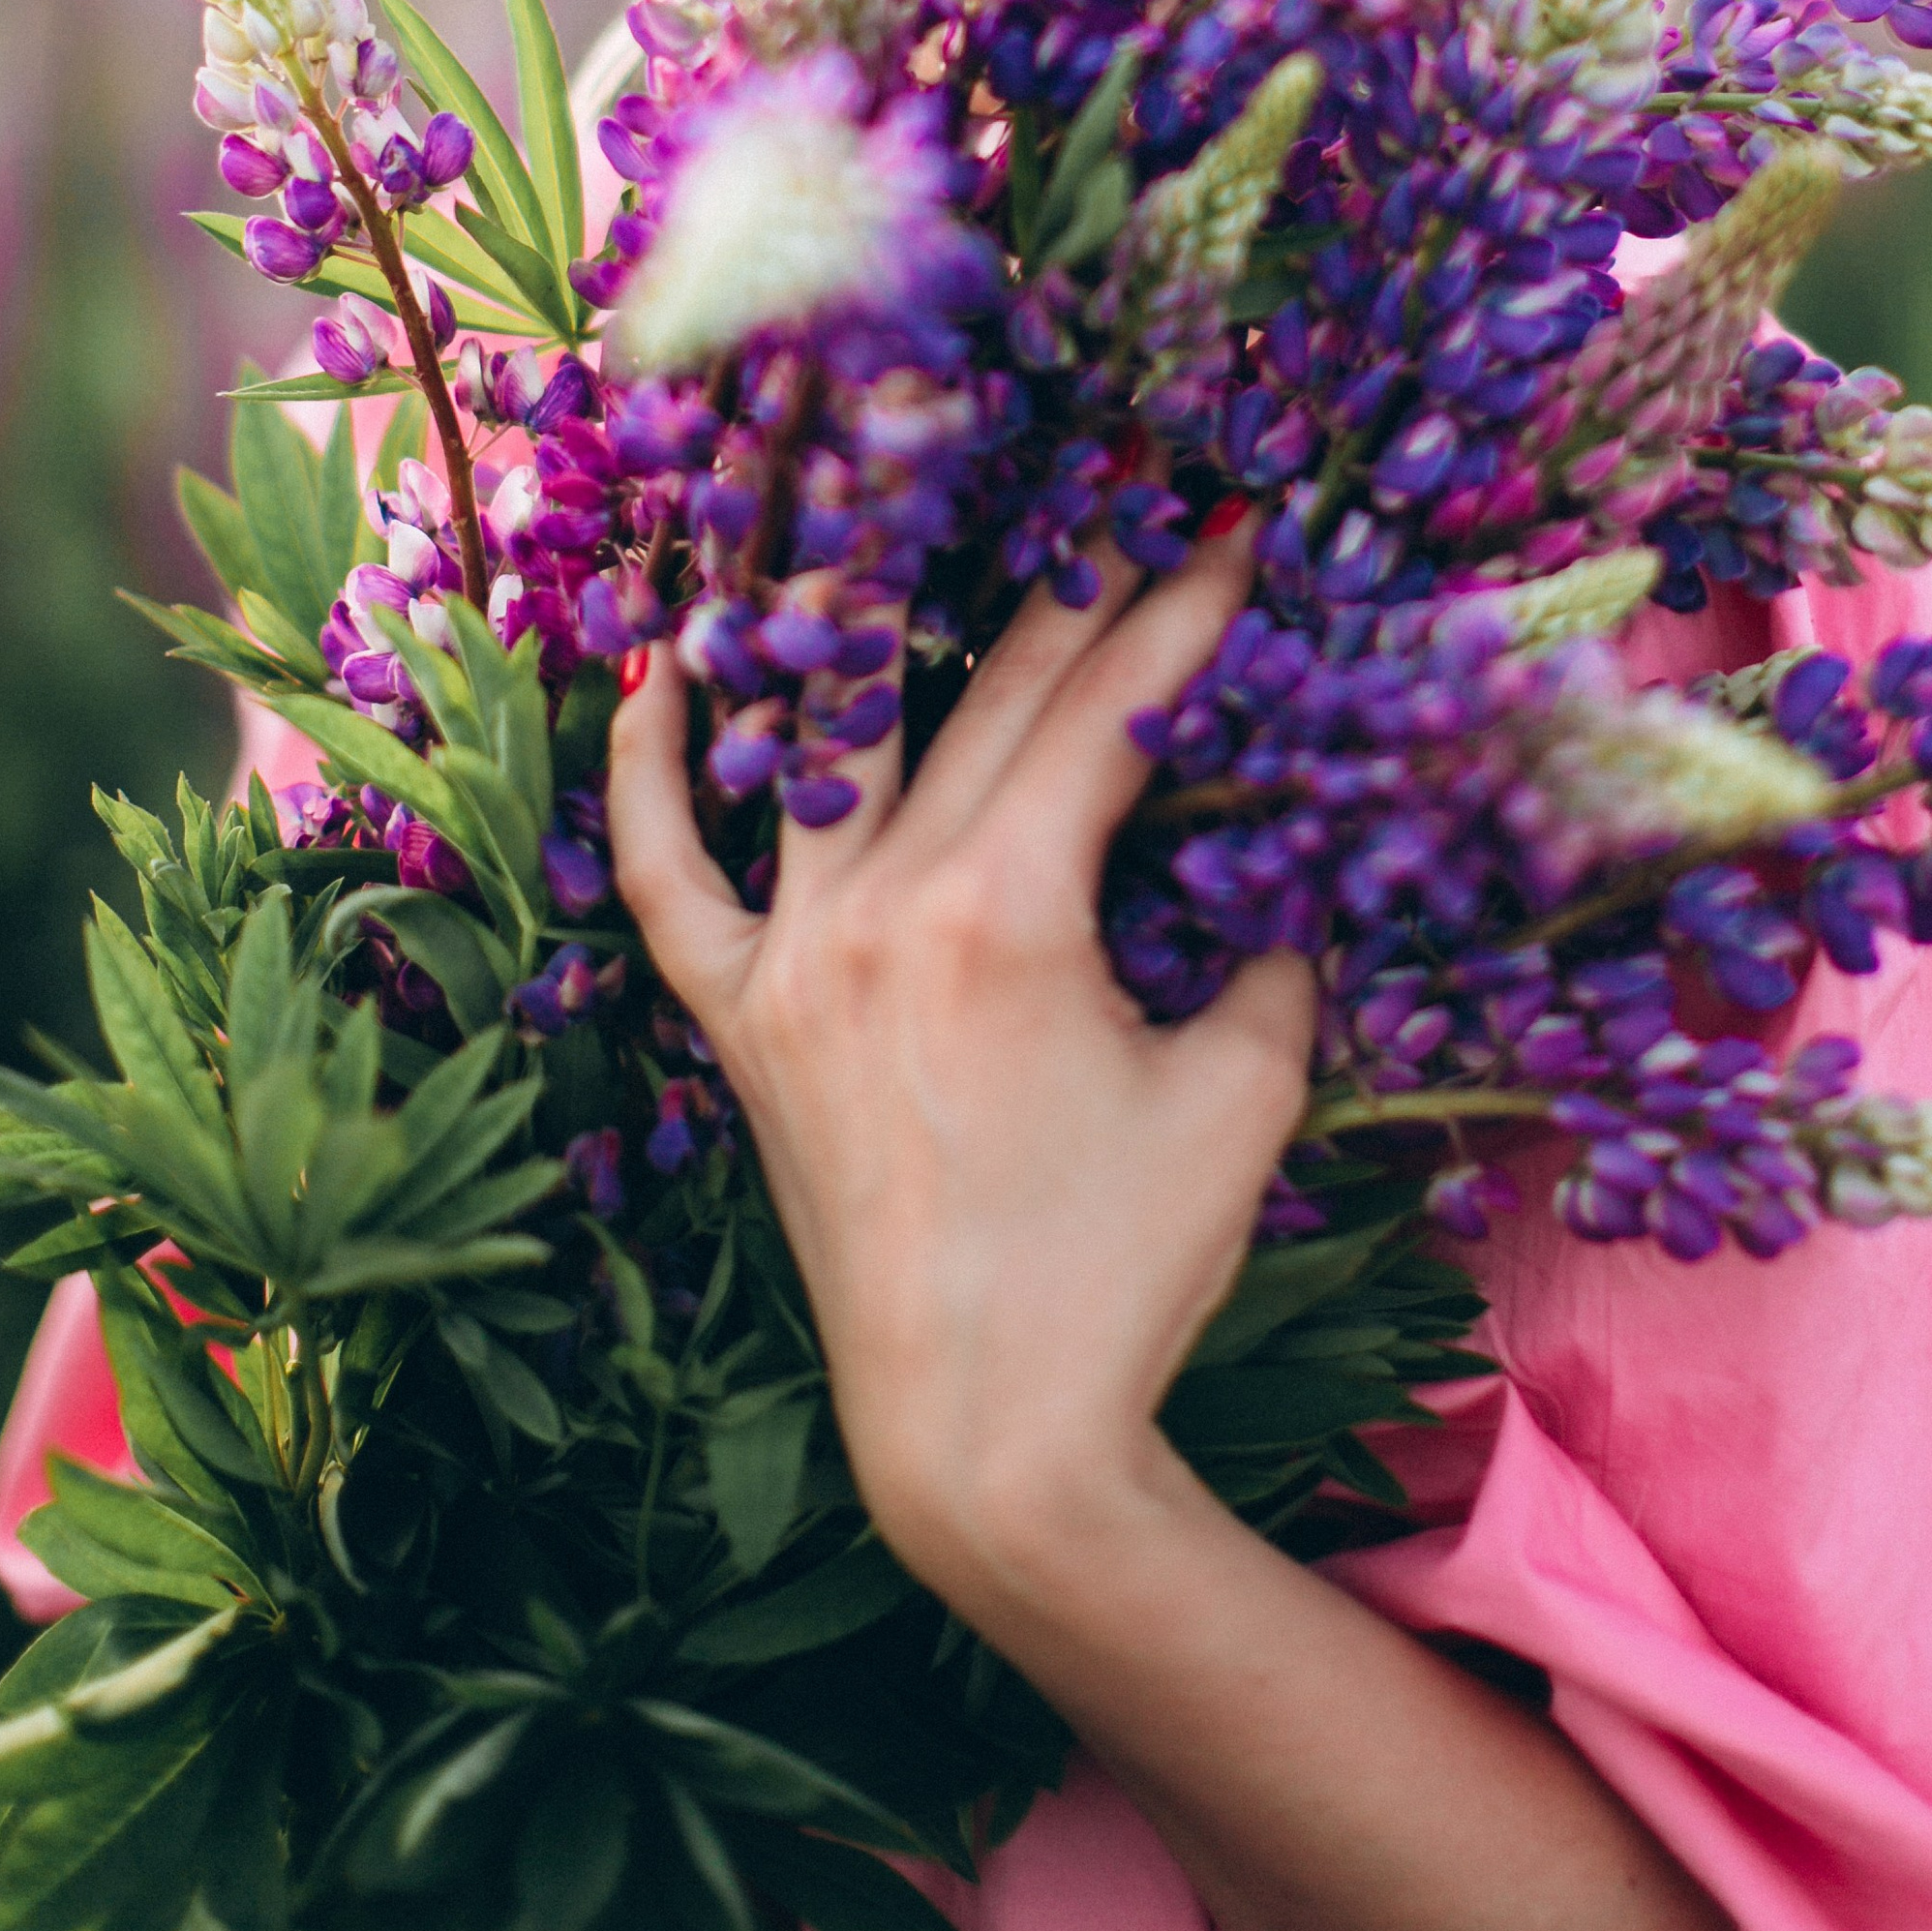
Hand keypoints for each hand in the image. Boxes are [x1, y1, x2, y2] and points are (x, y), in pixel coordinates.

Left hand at [607, 524, 1315, 1612]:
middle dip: (1075, 586)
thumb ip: (1266, 943)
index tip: (1238, 525)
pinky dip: (651, 769)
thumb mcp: (1243, 1085)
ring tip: (901, 497)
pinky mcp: (739, 1025)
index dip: (1186, 607)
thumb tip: (1280, 847)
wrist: (990, 1434)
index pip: (1106, 706)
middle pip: (986, 698)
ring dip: (865, 614)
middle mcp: (879, 907)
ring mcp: (792, 960)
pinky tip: (661, 666)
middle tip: (1131, 496)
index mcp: (1004, 911)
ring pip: (818, 738)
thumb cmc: (1130, 1266)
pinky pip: (668, 876)